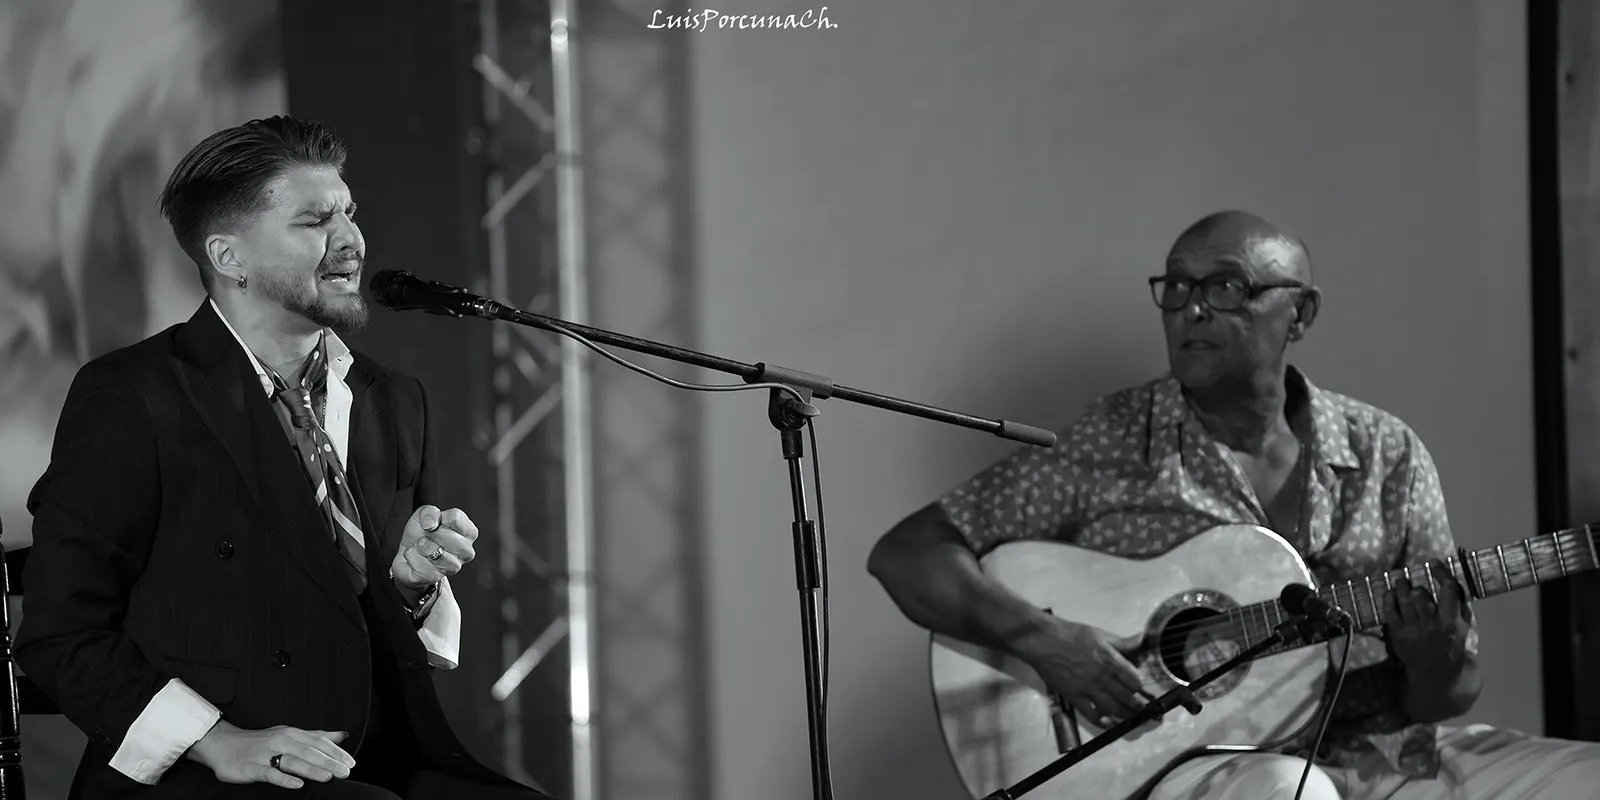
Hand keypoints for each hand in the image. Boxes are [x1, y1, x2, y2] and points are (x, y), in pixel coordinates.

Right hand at [186, 720, 354, 788]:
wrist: (224, 744)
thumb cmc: (260, 741)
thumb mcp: (289, 734)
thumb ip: (315, 736)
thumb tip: (341, 735)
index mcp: (291, 733)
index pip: (318, 741)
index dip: (336, 752)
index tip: (350, 761)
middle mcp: (280, 741)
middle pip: (309, 751)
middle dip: (329, 762)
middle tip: (345, 771)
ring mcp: (265, 754)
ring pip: (292, 761)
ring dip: (311, 769)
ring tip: (327, 777)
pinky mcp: (252, 767)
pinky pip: (270, 773)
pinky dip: (284, 779)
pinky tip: (297, 785)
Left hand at [391, 505, 477, 591]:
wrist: (408, 555)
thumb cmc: (421, 534)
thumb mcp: (424, 515)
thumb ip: (430, 511)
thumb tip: (431, 524)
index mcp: (468, 532)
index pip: (457, 518)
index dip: (440, 518)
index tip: (434, 524)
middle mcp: (466, 551)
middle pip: (450, 537)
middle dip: (432, 534)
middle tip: (428, 535)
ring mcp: (453, 567)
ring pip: (436, 552)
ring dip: (421, 545)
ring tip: (420, 545)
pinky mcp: (435, 577)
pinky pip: (421, 564)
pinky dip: (412, 556)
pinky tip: (415, 555)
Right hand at [1013, 617, 1149, 726]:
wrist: (1044, 641)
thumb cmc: (1073, 635)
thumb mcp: (1100, 634)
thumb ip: (1123, 642)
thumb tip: (1144, 640)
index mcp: (1111, 661)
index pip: (1135, 681)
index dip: (1141, 687)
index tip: (1143, 690)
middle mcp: (1103, 678)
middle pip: (1128, 698)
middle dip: (1139, 706)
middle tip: (1146, 712)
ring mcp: (1088, 689)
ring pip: (1113, 709)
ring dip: (1125, 716)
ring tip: (1133, 719)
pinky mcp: (1074, 697)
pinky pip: (1091, 714)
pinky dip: (1102, 722)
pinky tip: (1109, 724)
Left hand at [1384, 568, 1470, 668]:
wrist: (1437, 672)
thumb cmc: (1453, 645)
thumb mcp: (1464, 627)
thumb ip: (1459, 605)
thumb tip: (1452, 580)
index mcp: (1451, 621)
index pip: (1448, 589)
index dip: (1440, 572)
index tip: (1434, 563)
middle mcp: (1430, 623)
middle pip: (1420, 594)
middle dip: (1417, 585)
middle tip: (1414, 580)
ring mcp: (1412, 628)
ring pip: (1403, 600)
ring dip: (1400, 586)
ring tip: (1401, 580)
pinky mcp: (1397, 633)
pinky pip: (1389, 610)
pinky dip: (1388, 598)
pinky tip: (1391, 593)